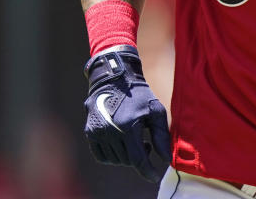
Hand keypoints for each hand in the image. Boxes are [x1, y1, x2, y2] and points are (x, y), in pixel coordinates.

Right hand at [83, 45, 171, 182]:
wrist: (115, 79)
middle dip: (139, 157)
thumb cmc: (140, 95)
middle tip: (146, 143)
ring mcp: (97, 132)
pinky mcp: (90, 132)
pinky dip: (113, 155)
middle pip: (127, 160)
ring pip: (115, 160)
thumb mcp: (156, 111)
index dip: (147, 171)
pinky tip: (121, 143)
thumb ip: (162, 136)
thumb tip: (166, 159)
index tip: (155, 176)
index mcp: (127, 126)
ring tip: (134, 140)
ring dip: (126, 156)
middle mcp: (109, 131)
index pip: (137, 159)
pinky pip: (102, 156)